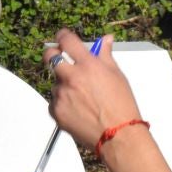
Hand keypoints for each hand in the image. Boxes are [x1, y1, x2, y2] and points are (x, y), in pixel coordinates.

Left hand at [48, 29, 141, 152]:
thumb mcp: (116, 75)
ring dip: (63, 85)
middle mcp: (71, 77)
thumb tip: (106, 39)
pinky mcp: (56, 111)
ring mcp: (61, 95)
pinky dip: (62, 102)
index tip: (62, 37)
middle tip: (59, 59)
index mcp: (88, 65)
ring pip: (55, 82)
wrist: (117, 135)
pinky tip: (77, 109)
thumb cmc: (121, 105)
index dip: (62, 36)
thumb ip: (105, 55)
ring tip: (81, 97)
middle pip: (49, 56)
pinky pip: (54, 101)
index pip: (67, 41)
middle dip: (52, 54)